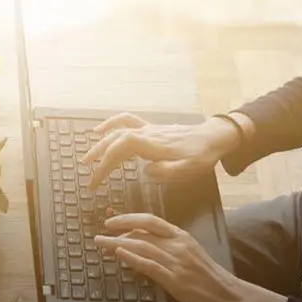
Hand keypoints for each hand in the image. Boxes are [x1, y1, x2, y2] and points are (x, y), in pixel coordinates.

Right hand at [80, 113, 240, 186]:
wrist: (213, 136)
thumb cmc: (202, 155)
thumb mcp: (189, 169)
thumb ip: (167, 172)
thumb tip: (145, 171)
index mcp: (152, 144)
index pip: (120, 149)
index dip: (104, 163)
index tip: (96, 180)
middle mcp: (146, 133)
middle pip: (114, 140)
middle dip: (98, 157)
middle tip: (88, 176)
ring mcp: (147, 128)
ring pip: (117, 131)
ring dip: (100, 143)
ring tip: (87, 158)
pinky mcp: (151, 128)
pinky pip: (126, 121)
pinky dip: (110, 124)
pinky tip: (100, 130)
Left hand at [94, 212, 240, 301]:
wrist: (231, 298)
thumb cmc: (212, 280)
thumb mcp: (192, 256)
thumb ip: (171, 249)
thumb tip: (146, 247)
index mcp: (183, 237)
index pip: (151, 221)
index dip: (129, 219)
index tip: (113, 222)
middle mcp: (178, 245)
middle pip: (142, 232)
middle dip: (118, 231)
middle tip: (100, 234)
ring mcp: (177, 262)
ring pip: (142, 246)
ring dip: (117, 244)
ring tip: (101, 244)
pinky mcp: (176, 280)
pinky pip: (150, 265)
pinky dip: (133, 258)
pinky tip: (120, 255)